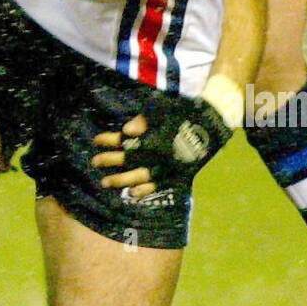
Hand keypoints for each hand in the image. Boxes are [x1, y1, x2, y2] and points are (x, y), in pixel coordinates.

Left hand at [92, 96, 231, 198]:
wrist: (212, 123)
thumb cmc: (184, 112)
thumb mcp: (162, 111)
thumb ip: (143, 121)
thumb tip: (125, 130)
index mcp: (154, 136)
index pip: (126, 140)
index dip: (109, 141)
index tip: (95, 140)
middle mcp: (160, 154)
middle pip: (130, 160)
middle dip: (110, 161)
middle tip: (94, 163)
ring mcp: (170, 166)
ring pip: (141, 176)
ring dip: (121, 180)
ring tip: (106, 183)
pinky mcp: (179, 174)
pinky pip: (160, 185)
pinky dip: (146, 190)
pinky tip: (132, 194)